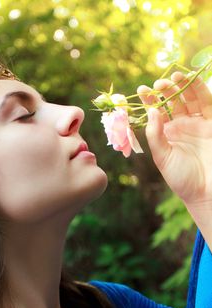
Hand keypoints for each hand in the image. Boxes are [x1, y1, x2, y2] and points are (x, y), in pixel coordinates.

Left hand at [137, 73, 211, 246]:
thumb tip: (151, 111)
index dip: (149, 100)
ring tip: (174, 77)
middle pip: (174, 102)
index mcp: (167, 134)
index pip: (157, 112)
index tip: (141, 90)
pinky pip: (207, 103)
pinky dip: (201, 90)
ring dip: (183, 86)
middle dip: (166, 90)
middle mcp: (182, 126)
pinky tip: (192, 80)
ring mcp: (198, 124)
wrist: (205, 192)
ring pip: (190, 99)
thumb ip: (155, 135)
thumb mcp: (162, 157)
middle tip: (158, 84)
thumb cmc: (181, 178)